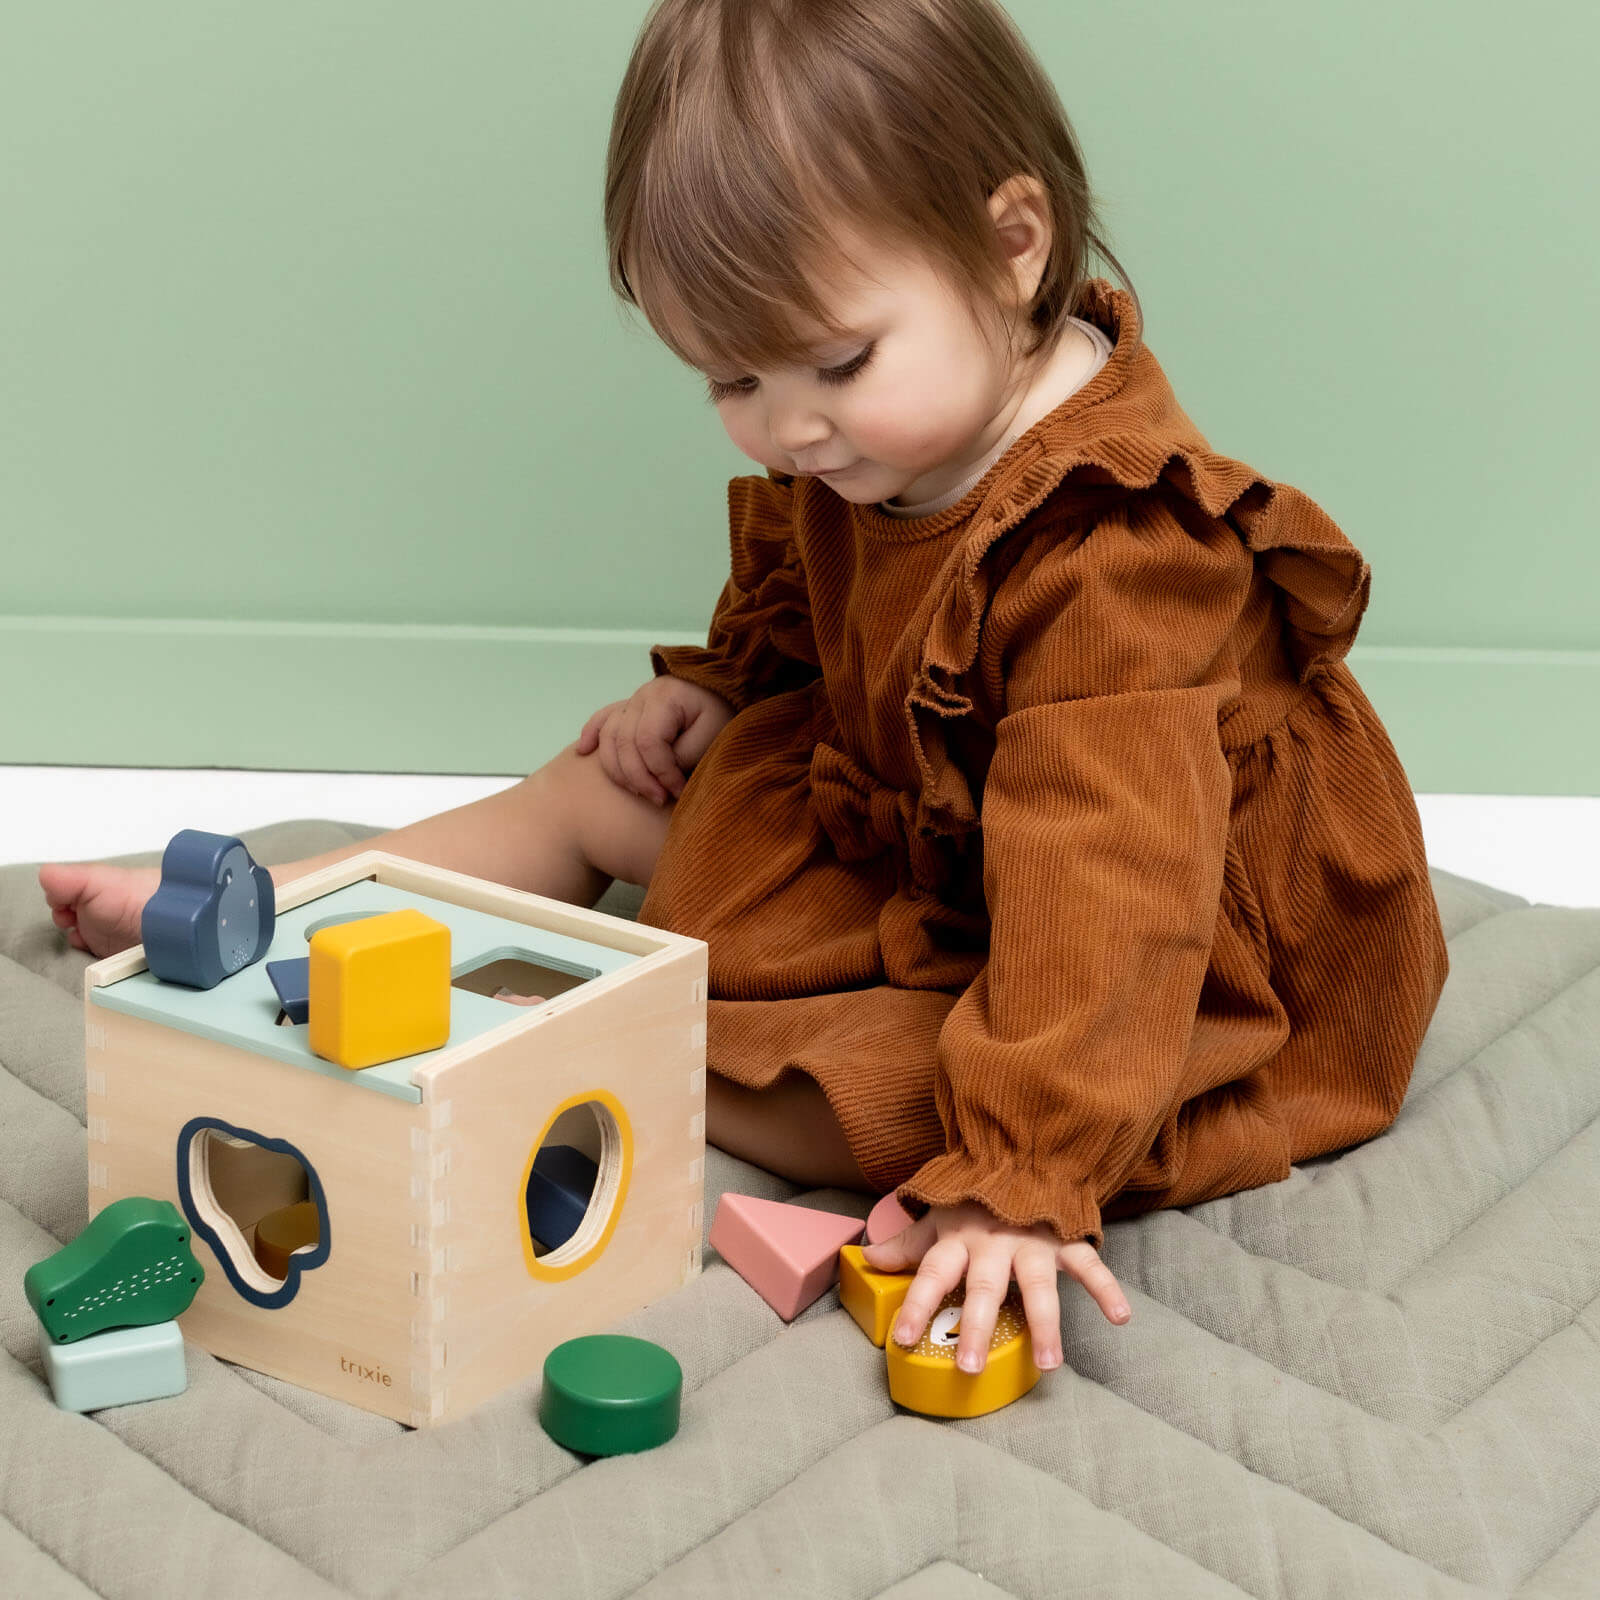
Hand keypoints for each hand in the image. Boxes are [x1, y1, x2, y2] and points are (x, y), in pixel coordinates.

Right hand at [576, 677, 735, 805]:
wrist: (724, 688)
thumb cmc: (722, 713)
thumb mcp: (713, 734)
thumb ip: (684, 755)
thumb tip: (659, 777)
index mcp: (665, 697)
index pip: (649, 742)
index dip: (660, 772)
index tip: (678, 791)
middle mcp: (643, 696)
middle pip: (624, 742)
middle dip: (639, 777)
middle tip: (659, 800)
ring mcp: (633, 701)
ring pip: (609, 736)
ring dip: (619, 769)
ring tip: (639, 791)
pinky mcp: (629, 708)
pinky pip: (602, 720)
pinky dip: (591, 735)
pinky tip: (582, 751)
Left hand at [859, 1200, 1131, 1374]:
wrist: (1020, 1151)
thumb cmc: (974, 1197)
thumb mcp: (938, 1216)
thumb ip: (907, 1243)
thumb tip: (866, 1258)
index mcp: (959, 1238)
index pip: (932, 1273)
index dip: (916, 1304)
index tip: (901, 1339)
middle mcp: (993, 1242)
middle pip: (983, 1287)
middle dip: (977, 1326)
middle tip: (970, 1367)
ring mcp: (1032, 1242)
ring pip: (1038, 1285)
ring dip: (1045, 1324)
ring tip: (1050, 1363)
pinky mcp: (1064, 1240)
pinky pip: (1088, 1265)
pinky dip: (1106, 1288)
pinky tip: (1121, 1316)